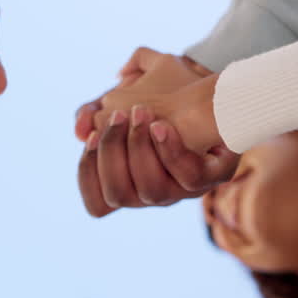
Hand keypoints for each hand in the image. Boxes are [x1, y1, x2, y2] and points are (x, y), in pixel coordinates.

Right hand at [77, 51, 236, 213]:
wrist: (216, 93)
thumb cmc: (162, 102)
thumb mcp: (121, 102)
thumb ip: (92, 111)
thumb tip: (81, 131)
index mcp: (131, 185)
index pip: (98, 205)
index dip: (88, 176)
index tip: (91, 137)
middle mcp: (155, 194)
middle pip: (119, 195)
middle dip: (112, 154)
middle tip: (117, 115)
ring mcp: (185, 189)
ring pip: (152, 191)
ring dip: (140, 150)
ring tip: (141, 113)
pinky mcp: (216, 174)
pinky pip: (190, 176)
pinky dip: (171, 151)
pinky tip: (162, 125)